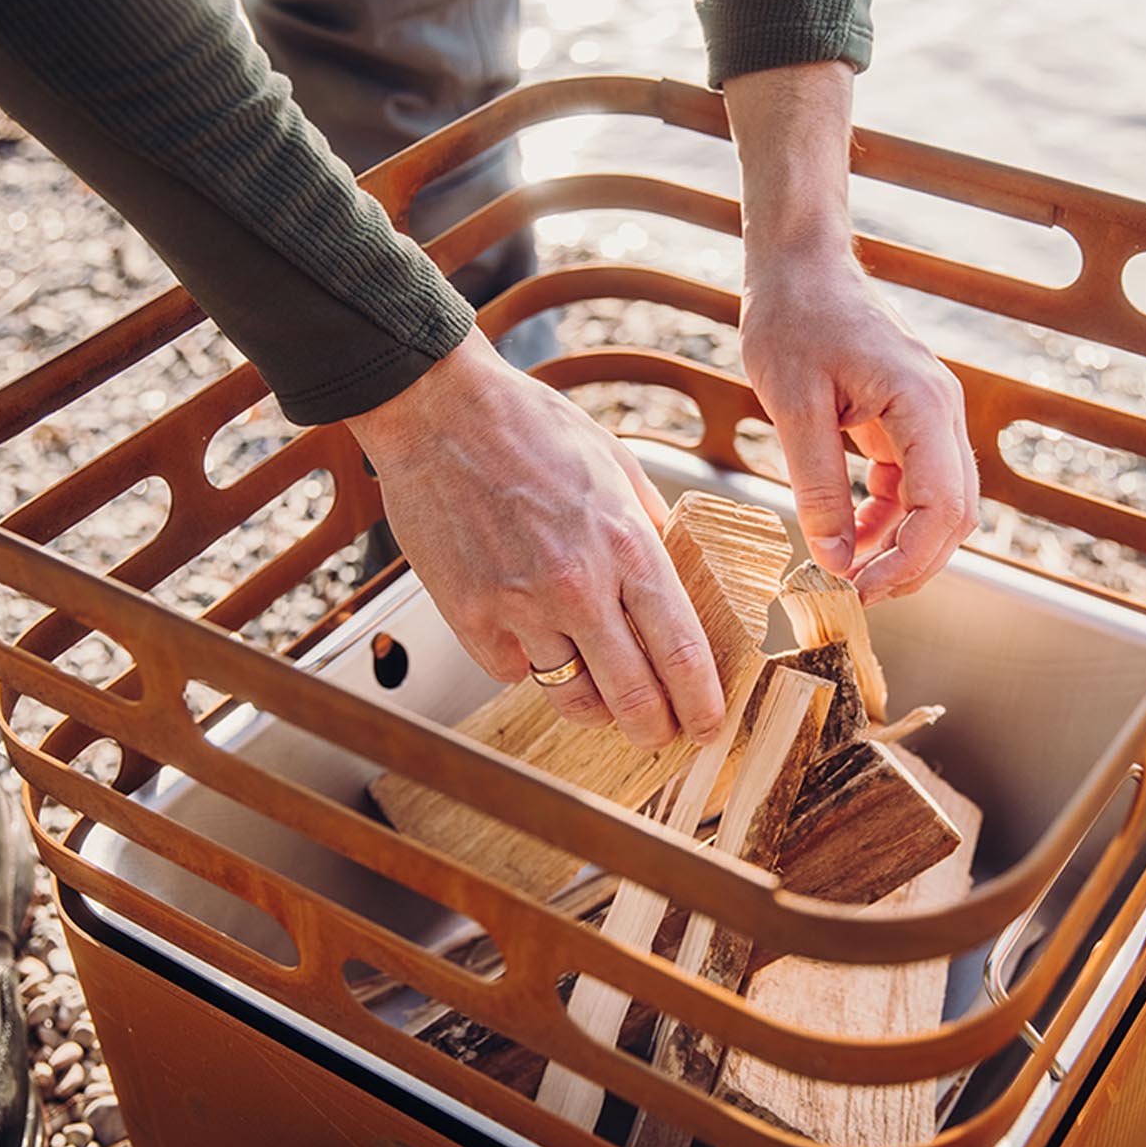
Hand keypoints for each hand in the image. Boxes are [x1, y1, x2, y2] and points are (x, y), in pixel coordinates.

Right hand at [347, 330, 723, 748]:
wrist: (438, 411)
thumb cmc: (528, 428)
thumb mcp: (616, 467)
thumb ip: (650, 528)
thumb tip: (678, 574)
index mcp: (626, 544)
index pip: (680, 650)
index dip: (700, 702)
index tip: (707, 724)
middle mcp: (577, 586)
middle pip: (632, 696)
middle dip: (654, 729)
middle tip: (659, 735)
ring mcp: (518, 607)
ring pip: (571, 696)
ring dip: (593, 704)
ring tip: (599, 693)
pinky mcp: (468, 618)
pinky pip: (513, 672)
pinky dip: (527, 665)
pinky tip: (530, 634)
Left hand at [723, 61, 978, 604]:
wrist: (800, 265)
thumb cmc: (793, 319)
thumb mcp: (793, 406)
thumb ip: (817, 484)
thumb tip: (834, 557)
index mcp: (923, 404)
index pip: (943, 508)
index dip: (908, 563)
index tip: (860, 592)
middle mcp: (942, 412)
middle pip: (954, 516)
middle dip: (912, 566)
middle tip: (855, 597)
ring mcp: (931, 416)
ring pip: (942, 506)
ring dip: (902, 547)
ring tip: (848, 575)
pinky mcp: (910, 420)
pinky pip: (916, 486)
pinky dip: (889, 520)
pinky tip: (849, 538)